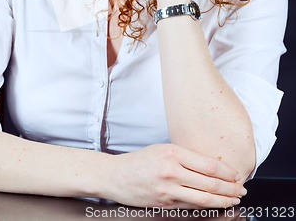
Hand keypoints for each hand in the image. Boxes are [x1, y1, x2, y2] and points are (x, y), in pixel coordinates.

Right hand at [106, 143, 244, 208]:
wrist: (116, 176)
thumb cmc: (139, 161)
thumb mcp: (162, 149)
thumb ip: (184, 157)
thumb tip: (211, 166)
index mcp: (172, 153)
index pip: (207, 164)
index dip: (226, 171)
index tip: (236, 174)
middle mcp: (171, 171)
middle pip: (209, 183)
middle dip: (229, 188)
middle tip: (241, 189)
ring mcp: (167, 190)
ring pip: (203, 199)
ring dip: (223, 201)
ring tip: (234, 200)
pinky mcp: (164, 205)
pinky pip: (190, 206)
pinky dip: (206, 207)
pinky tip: (215, 206)